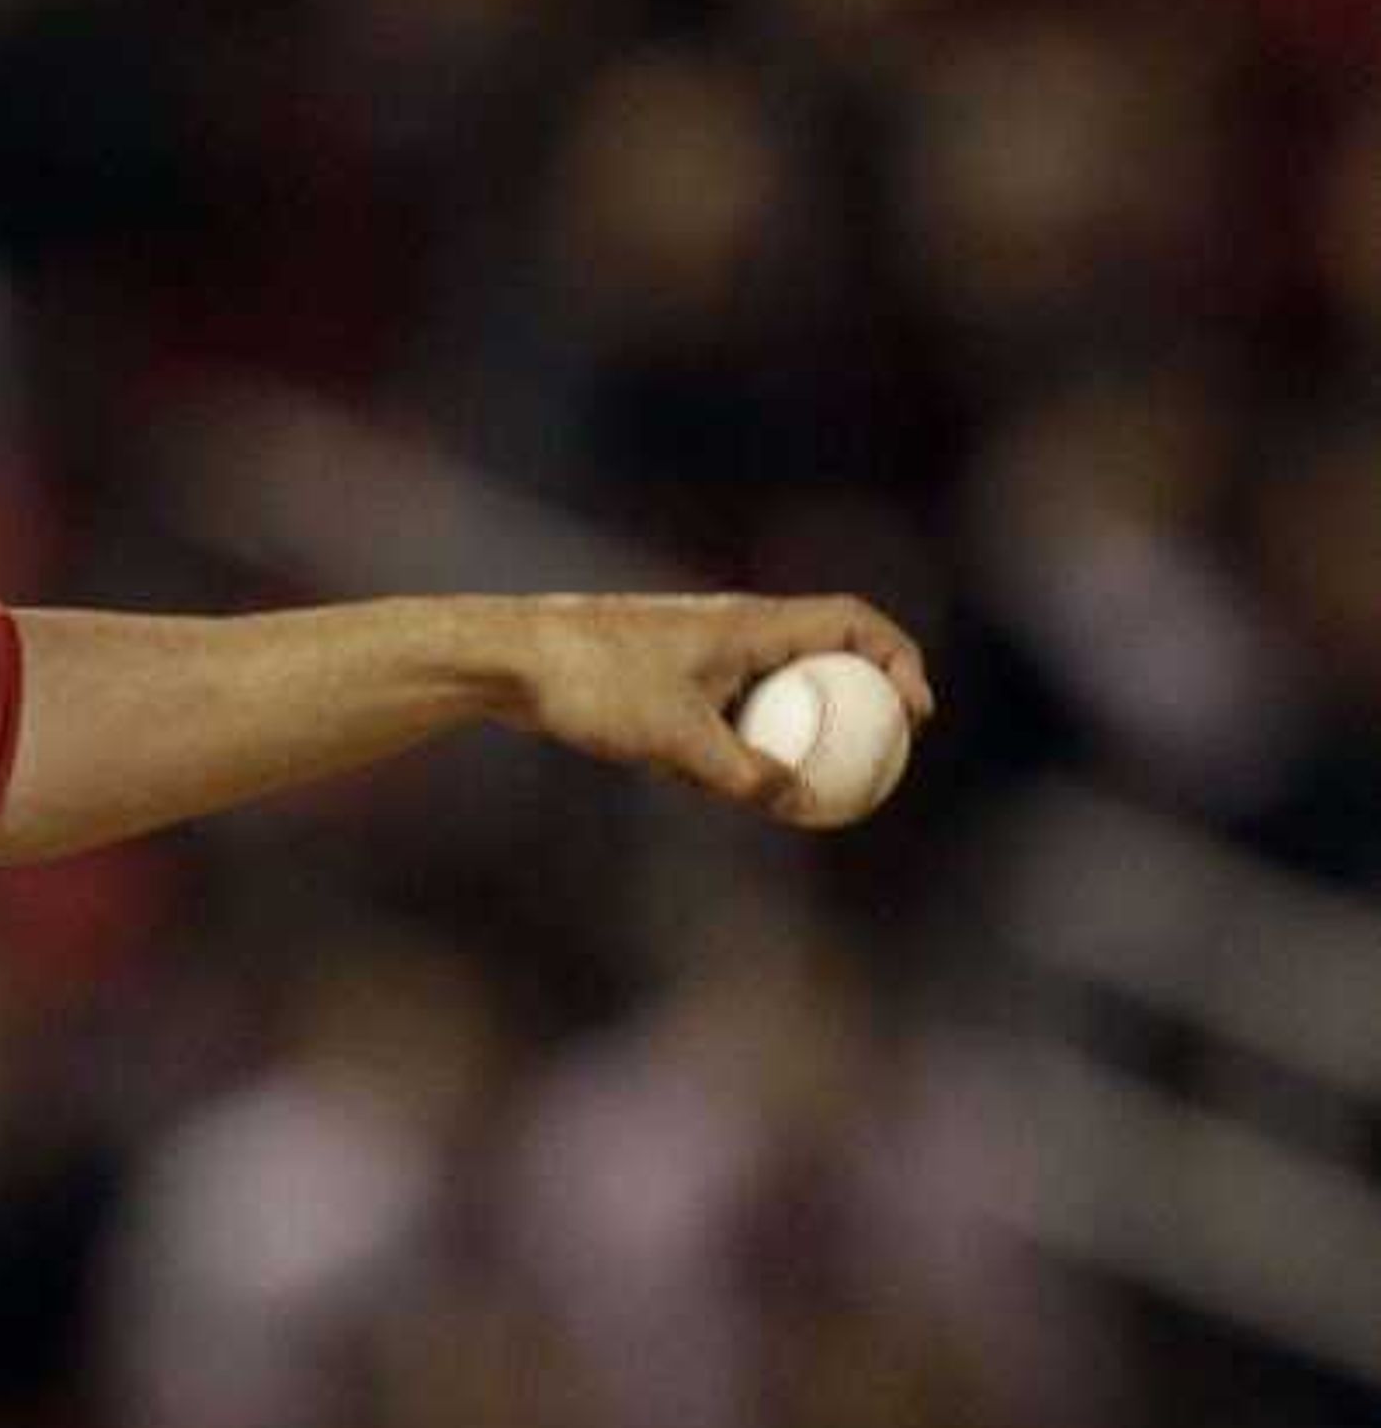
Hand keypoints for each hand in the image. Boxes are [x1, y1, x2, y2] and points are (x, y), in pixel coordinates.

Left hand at [492, 591, 935, 814]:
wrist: (513, 662)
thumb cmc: (594, 685)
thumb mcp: (673, 739)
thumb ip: (740, 774)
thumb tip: (798, 804)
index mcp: (753, 623)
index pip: (854, 622)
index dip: (899, 660)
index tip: (915, 714)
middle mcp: (735, 629)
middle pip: (824, 657)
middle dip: (859, 704)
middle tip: (875, 760)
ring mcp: (701, 654)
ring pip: (774, 688)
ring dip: (799, 729)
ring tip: (806, 785)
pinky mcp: (666, 680)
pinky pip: (730, 709)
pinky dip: (745, 741)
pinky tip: (730, 788)